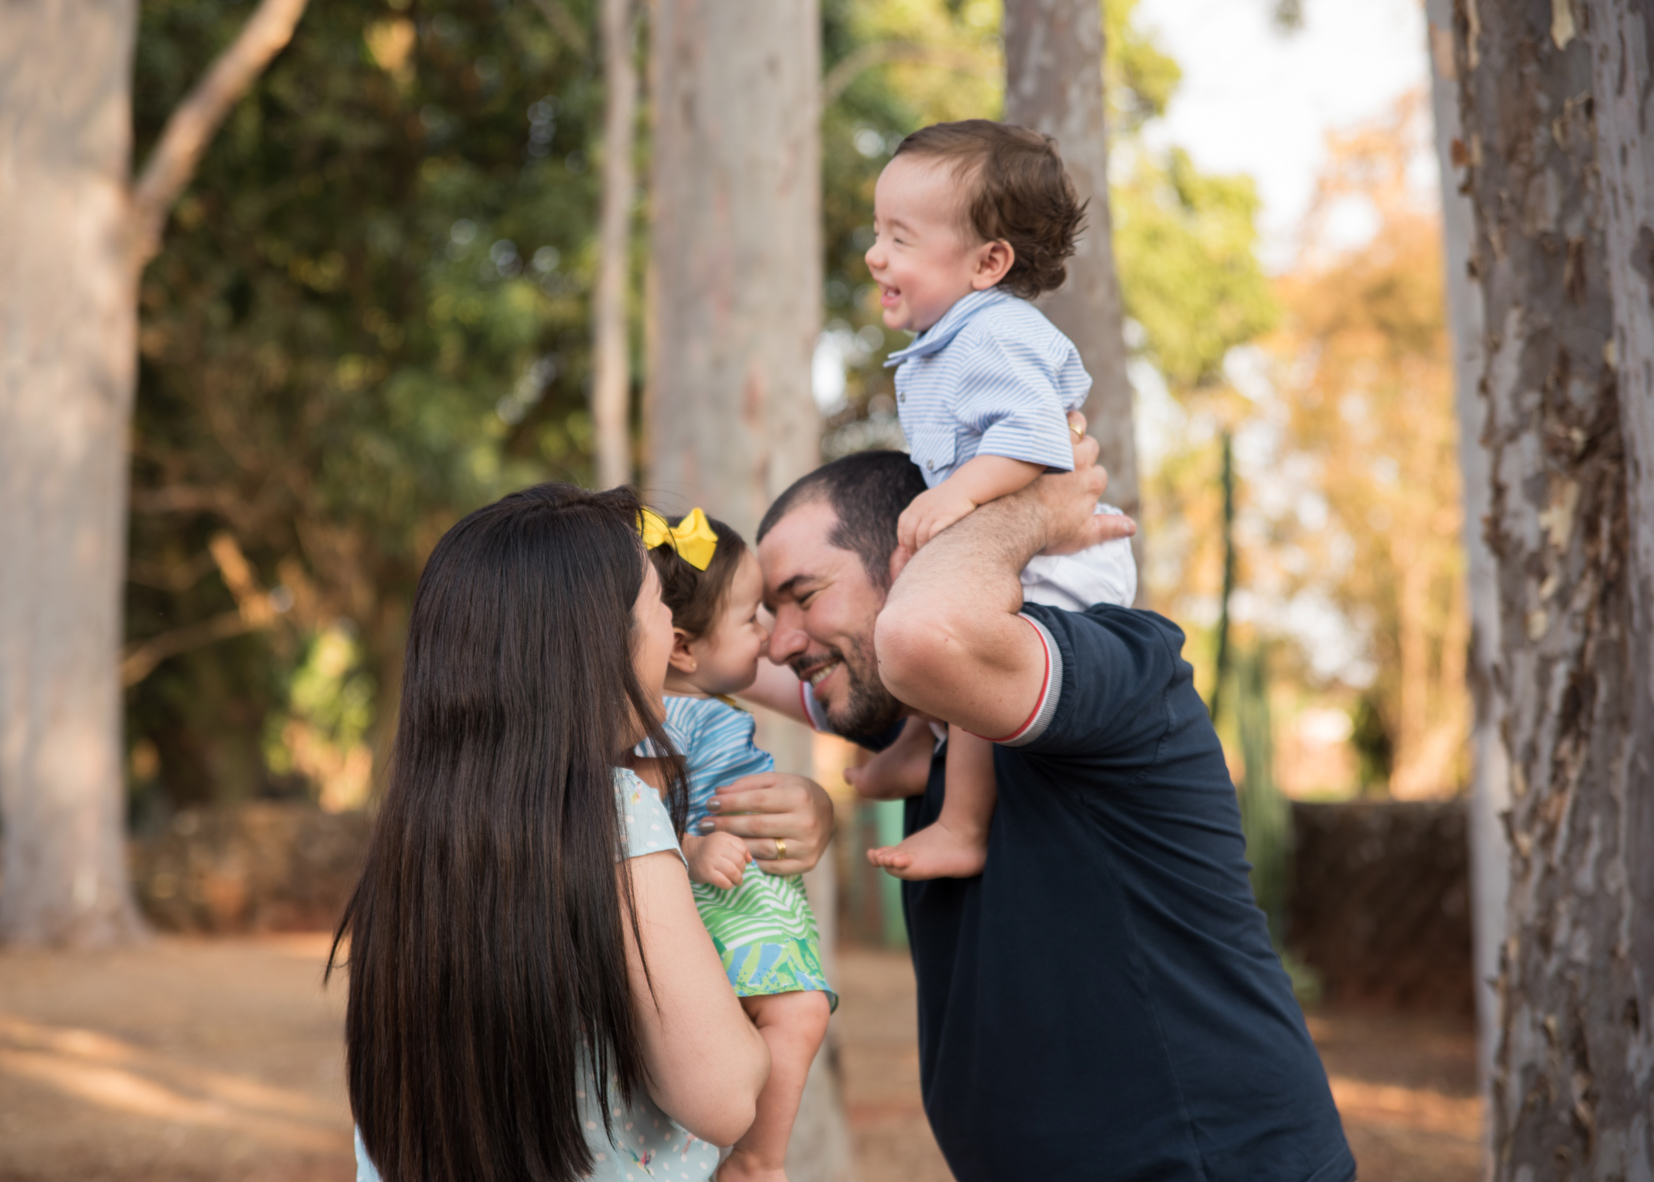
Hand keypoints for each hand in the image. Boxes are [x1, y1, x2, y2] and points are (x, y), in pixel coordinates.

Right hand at [682, 831, 750, 889]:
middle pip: (739, 861)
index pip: (742, 849)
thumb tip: (750, 859)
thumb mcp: (723, 841)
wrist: (687, 853)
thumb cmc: (709, 848)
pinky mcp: (706, 873)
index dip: (744, 858)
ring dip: (738, 879)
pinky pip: (724, 882)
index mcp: (723, 838)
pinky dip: (728, 885)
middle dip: (741, 870)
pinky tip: (727, 884)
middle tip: (737, 873)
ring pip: (733, 872)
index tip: (738, 862)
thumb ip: (738, 846)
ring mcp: (711, 860)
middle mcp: (717, 847)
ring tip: (736, 881)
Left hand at [697, 771, 833, 874]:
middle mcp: (805, 822)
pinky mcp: (807, 863)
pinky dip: (753, 861)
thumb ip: (748, 785)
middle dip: (726, 825)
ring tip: (717, 840)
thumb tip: (718, 793)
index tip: (709, 804)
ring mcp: (807, 845)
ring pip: (762, 849)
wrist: (828, 812)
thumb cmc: (796, 792)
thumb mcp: (777, 781)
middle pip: (756, 826)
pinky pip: (773, 866)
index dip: (730, 803)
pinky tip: (739, 853)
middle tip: (704, 824)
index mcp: (799, 797)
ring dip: (734, 845)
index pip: (756, 801)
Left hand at [897, 484, 977, 555]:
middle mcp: (921, 508)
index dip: (903, 538)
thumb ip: (920, 513)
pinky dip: (932, 543)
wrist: (966, 486)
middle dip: (910, 546)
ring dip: (921, 548)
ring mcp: (932, 513)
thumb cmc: (950, 498)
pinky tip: (936, 549)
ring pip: (920, 536)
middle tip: (916, 555)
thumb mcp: (930, 501)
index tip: (907, 548)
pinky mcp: (944, 517)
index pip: (902, 523)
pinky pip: (933, 534)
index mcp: (916, 504)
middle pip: (909, 532)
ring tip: (926, 555)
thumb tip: (914, 535)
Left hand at [1032, 412, 1136, 555]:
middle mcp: (1081, 463)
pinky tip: (1043, 422)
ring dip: (1071, 429)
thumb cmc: (1046, 532)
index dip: (1087, 478)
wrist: (1012, 522)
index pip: (1098, 474)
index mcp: (1093, 483)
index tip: (1072, 486)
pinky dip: (1052, 419)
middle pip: (1090, 448)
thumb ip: (1109, 528)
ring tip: (1057, 434)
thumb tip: (1132, 527)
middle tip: (1063, 462)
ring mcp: (1059, 449)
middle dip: (1081, 453)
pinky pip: (1052, 420)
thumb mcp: (1083, 535)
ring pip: (1075, 427)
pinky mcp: (1039, 440)